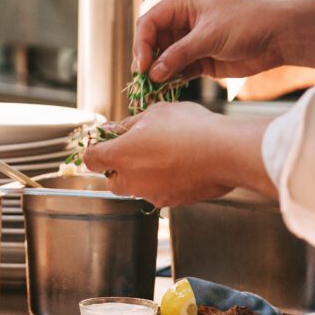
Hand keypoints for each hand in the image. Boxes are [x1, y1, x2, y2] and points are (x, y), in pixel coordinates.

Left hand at [83, 103, 275, 206]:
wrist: (224, 152)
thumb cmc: (188, 128)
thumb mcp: (155, 113)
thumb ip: (129, 124)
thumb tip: (113, 128)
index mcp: (120, 156)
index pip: (91, 159)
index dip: (96, 148)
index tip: (106, 140)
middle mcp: (132, 181)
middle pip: (113, 180)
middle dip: (120, 166)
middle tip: (138, 146)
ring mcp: (153, 194)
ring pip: (138, 187)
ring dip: (145, 174)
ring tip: (167, 152)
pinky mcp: (174, 201)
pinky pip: (162, 192)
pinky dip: (166, 181)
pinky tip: (183, 164)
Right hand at [134, 0, 314, 82]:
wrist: (279, 36)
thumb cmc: (246, 22)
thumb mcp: (209, 36)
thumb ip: (179, 54)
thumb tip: (154, 73)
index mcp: (181, 4)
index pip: (149, 23)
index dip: (142, 45)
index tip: (143, 66)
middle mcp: (182, 21)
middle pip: (153, 42)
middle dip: (147, 61)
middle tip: (144, 81)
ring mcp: (191, 41)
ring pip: (164, 59)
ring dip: (158, 74)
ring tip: (152, 90)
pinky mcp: (201, 59)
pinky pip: (179, 70)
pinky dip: (172, 80)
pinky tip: (168, 90)